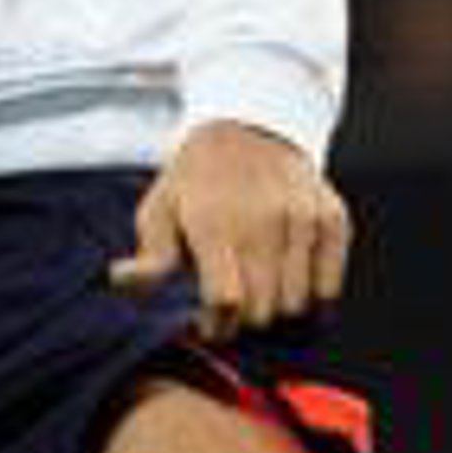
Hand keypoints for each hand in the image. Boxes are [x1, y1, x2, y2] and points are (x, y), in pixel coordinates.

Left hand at [108, 120, 351, 342]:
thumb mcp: (161, 209)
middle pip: (262, 311)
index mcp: (213, 221)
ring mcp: (301, 219)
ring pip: (296, 305)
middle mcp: (262, 220)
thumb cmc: (197, 179)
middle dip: (244, 319)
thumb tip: (119, 281)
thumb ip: (149, 257)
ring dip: (276, 307)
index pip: (226, 303)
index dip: (216, 325)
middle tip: (234, 301)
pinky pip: (329, 288)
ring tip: (259, 285)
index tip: (209, 322)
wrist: (250, 127)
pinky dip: (312, 294)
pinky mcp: (332, 219)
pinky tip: (288, 274)